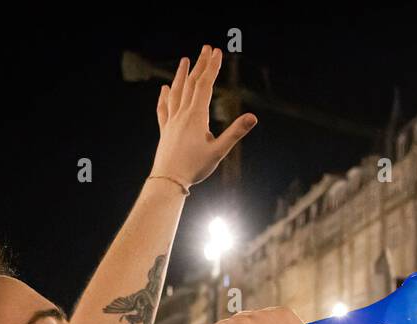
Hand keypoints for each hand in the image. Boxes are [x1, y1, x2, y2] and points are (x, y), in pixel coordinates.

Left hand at [151, 46, 256, 188]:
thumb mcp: (218, 152)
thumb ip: (235, 133)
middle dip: (200, 65)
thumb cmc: (194, 168)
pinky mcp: (165, 131)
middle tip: (207, 48)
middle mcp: (182, 115)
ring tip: (185, 60)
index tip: (217, 52)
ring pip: (175, 92)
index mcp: (196, 116)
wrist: (168, 181)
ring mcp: (171, 122)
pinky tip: (164, 89)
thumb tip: (253, 117)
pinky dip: (164, 97)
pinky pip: (163, 109)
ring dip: (181, 75)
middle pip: (191, 84)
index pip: (205, 85)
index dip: (212, 67)